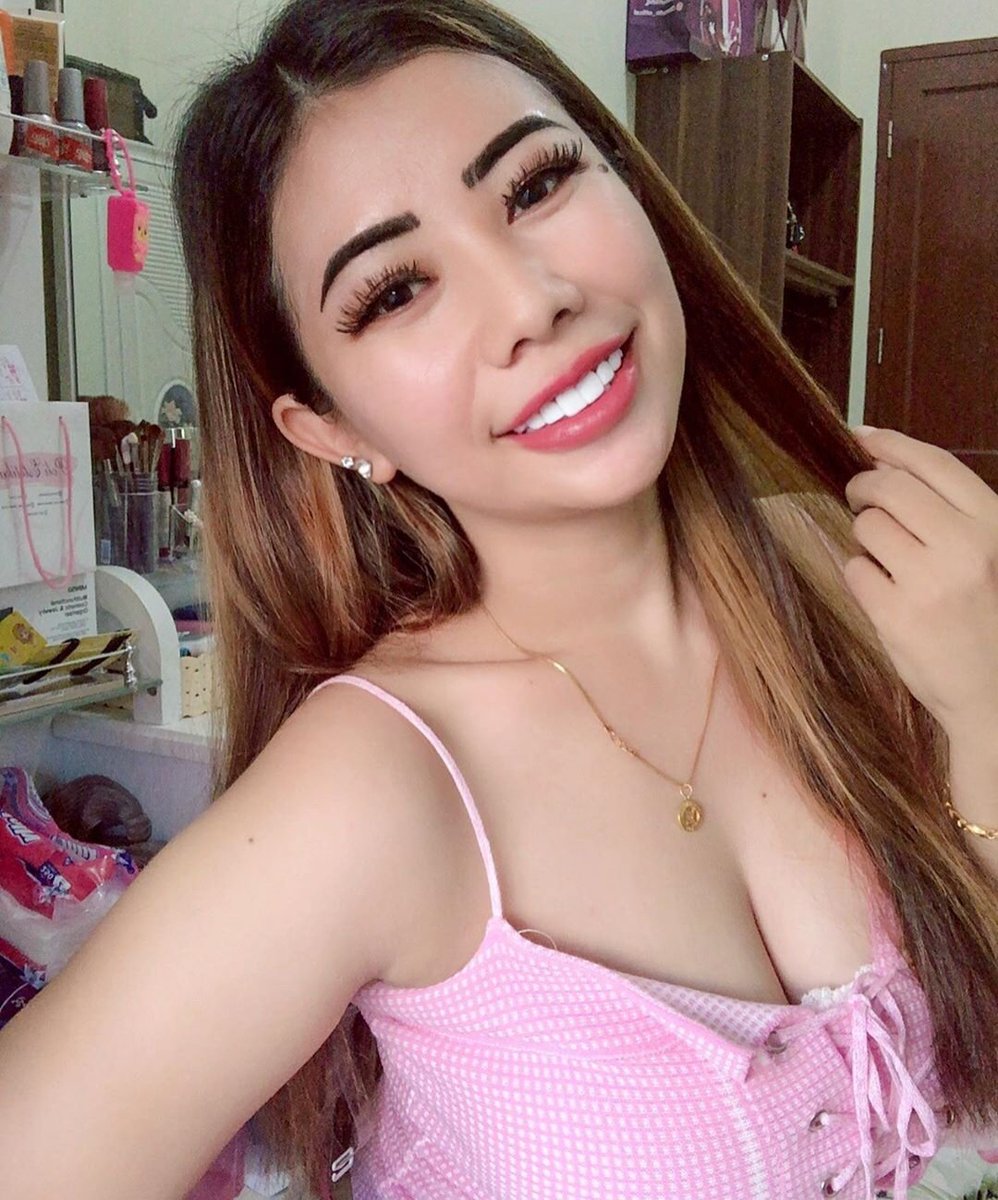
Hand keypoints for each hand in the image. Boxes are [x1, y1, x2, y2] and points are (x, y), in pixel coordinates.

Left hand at [842, 426, 997, 735]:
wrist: (996, 695)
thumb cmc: (988, 617)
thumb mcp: (990, 550)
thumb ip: (948, 509)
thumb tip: (880, 455)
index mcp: (994, 524)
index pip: (931, 463)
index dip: (889, 444)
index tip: (860, 437)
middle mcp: (966, 546)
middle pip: (888, 488)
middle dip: (863, 488)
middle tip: (859, 499)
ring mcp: (930, 582)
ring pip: (866, 527)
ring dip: (866, 538)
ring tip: (890, 562)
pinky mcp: (897, 616)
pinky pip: (855, 570)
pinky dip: (862, 577)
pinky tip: (886, 594)